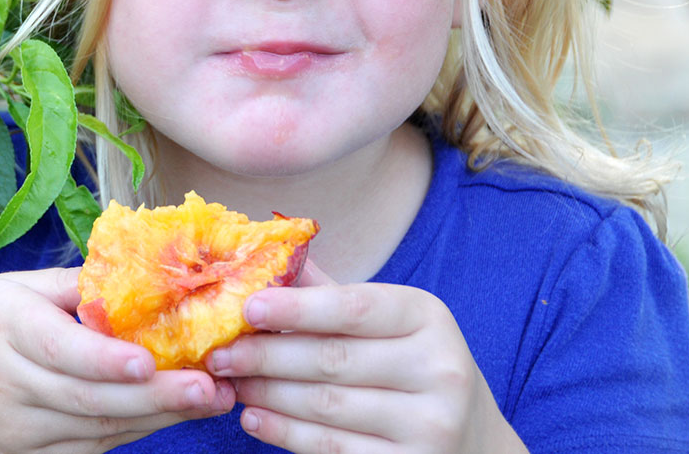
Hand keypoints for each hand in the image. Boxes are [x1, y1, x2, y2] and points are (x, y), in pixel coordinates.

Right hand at [0, 267, 232, 453]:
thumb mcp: (4, 290)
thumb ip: (68, 287)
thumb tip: (139, 272)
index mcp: (2, 326)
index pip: (57, 349)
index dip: (104, 359)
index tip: (148, 361)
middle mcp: (9, 381)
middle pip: (88, 397)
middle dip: (156, 396)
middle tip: (212, 387)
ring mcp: (17, 427)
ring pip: (96, 427)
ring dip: (157, 416)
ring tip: (210, 399)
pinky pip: (89, 449)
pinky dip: (132, 432)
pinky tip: (170, 415)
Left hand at [207, 262, 525, 452]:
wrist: (470, 441)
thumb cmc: (409, 366)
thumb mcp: (388, 322)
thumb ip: (330, 294)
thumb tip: (265, 254)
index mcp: (427, 317)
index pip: (353, 307)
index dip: (296, 308)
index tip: (247, 307)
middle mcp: (439, 369)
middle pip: (331, 360)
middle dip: (265, 355)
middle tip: (218, 354)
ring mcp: (430, 424)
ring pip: (325, 406)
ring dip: (267, 393)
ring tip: (230, 382)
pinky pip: (331, 447)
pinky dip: (284, 433)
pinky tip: (252, 418)